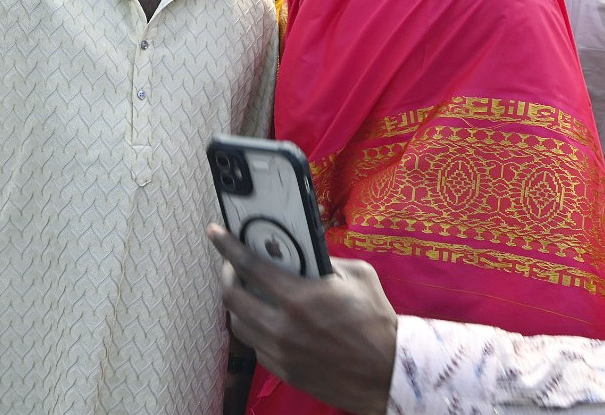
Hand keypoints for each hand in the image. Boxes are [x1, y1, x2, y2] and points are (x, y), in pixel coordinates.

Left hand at [207, 224, 395, 414]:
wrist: (389, 373)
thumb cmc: (376, 321)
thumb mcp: (357, 276)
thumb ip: (324, 261)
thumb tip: (300, 252)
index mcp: (299, 297)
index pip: (249, 265)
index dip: (227, 245)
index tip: (215, 232)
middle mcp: (283, 326)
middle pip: (232, 296)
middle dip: (227, 274)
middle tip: (232, 265)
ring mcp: (280, 351)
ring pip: (238, 323)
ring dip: (237, 304)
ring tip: (246, 292)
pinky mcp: (284, 370)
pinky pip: (255, 346)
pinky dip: (255, 328)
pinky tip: (265, 319)